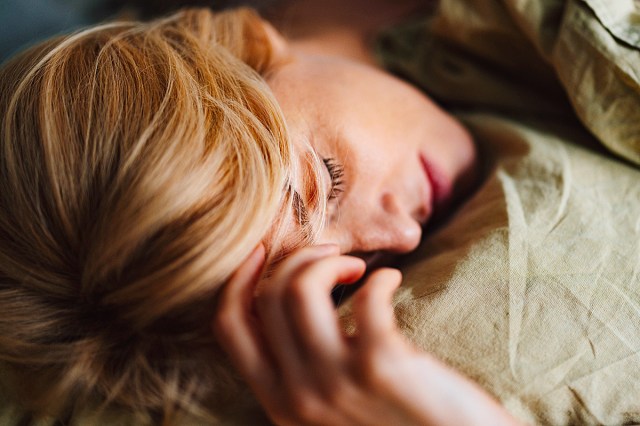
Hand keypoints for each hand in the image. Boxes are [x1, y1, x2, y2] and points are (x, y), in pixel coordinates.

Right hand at [213, 244, 518, 425]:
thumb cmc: (396, 425)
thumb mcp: (328, 407)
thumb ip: (301, 370)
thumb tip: (285, 303)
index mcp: (278, 404)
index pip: (230, 327)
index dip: (238, 279)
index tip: (259, 251)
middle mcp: (298, 397)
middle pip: (267, 298)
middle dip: (296, 260)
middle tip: (331, 256)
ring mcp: (338, 384)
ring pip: (299, 290)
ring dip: (328, 261)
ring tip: (357, 268)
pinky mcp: (382, 367)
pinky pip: (365, 298)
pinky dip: (381, 277)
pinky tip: (392, 280)